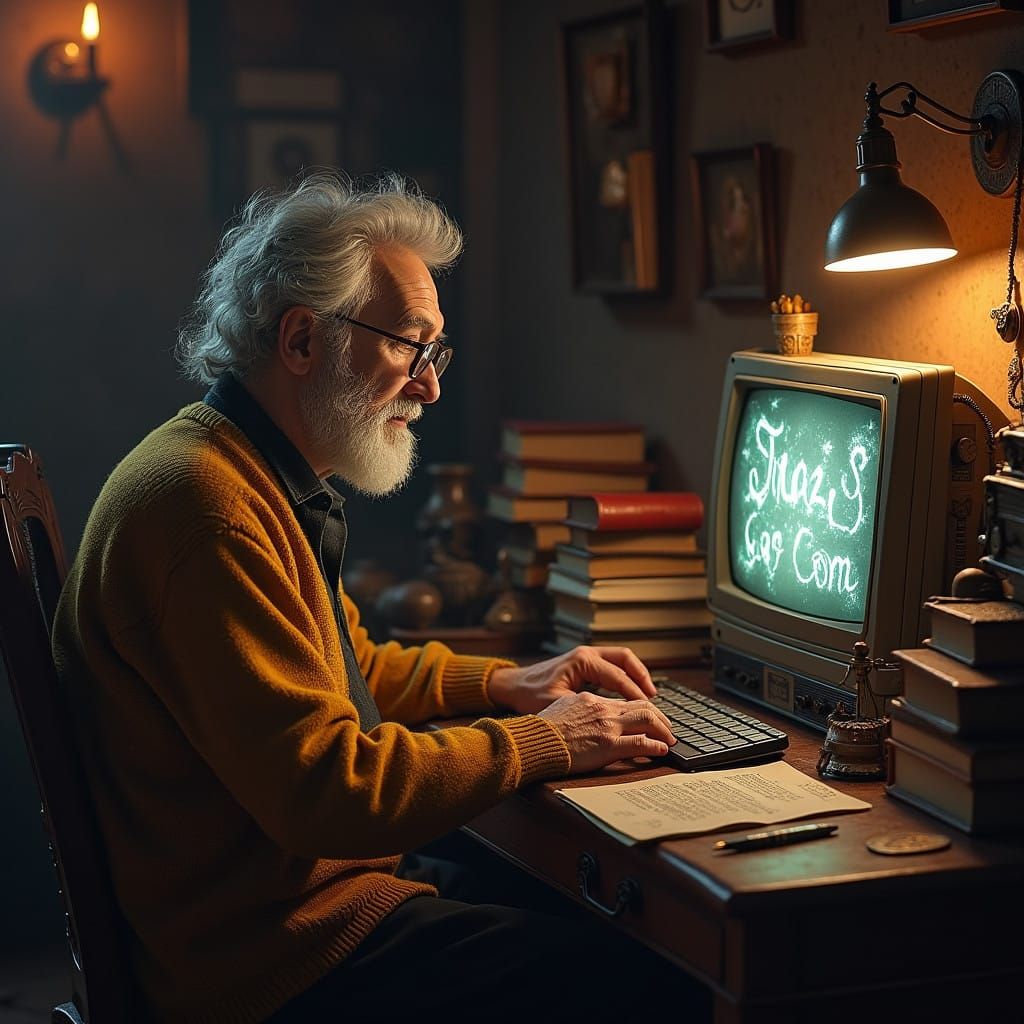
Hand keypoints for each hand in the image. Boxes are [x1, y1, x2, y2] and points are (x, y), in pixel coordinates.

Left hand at [487, 646, 656, 714]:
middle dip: (642, 678)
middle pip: (625, 659)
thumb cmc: (530, 696)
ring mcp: (586, 656)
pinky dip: (625, 676)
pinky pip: (612, 664)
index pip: (618, 677)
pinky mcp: (584, 662)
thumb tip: (612, 720)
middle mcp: (586, 654)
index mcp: (582, 661)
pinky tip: (630, 693)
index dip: (635, 695)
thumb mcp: (558, 705)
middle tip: (654, 699)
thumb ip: (586, 710)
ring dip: (636, 675)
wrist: (512, 686)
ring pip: (621, 659)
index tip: (649, 711)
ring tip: (648, 696)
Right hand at [537, 692, 676, 773]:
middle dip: (660, 717)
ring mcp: (607, 726)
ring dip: (663, 730)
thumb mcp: (561, 709)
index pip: (624, 701)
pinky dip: (656, 746)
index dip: (641, 709)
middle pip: (642, 706)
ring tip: (669, 739)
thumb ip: (578, 709)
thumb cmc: (541, 731)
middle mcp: (602, 709)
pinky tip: (662, 750)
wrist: (533, 741)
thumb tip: (586, 715)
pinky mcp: (608, 746)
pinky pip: (641, 743)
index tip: (649, 717)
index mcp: (591, 700)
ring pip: (647, 720)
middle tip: (667, 727)